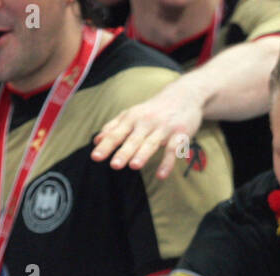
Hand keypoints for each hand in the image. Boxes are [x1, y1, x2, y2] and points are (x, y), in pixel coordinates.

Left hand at [91, 82, 205, 179]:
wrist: (184, 95)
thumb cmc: (153, 109)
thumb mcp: (132, 114)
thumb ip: (114, 127)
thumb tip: (96, 140)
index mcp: (132, 118)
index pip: (116, 134)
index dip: (106, 145)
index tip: (95, 157)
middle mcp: (147, 122)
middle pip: (133, 139)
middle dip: (124, 152)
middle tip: (114, 165)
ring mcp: (164, 128)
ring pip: (152, 143)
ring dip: (143, 154)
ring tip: (134, 166)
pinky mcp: (180, 134)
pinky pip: (173, 150)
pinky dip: (167, 163)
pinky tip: (161, 176)